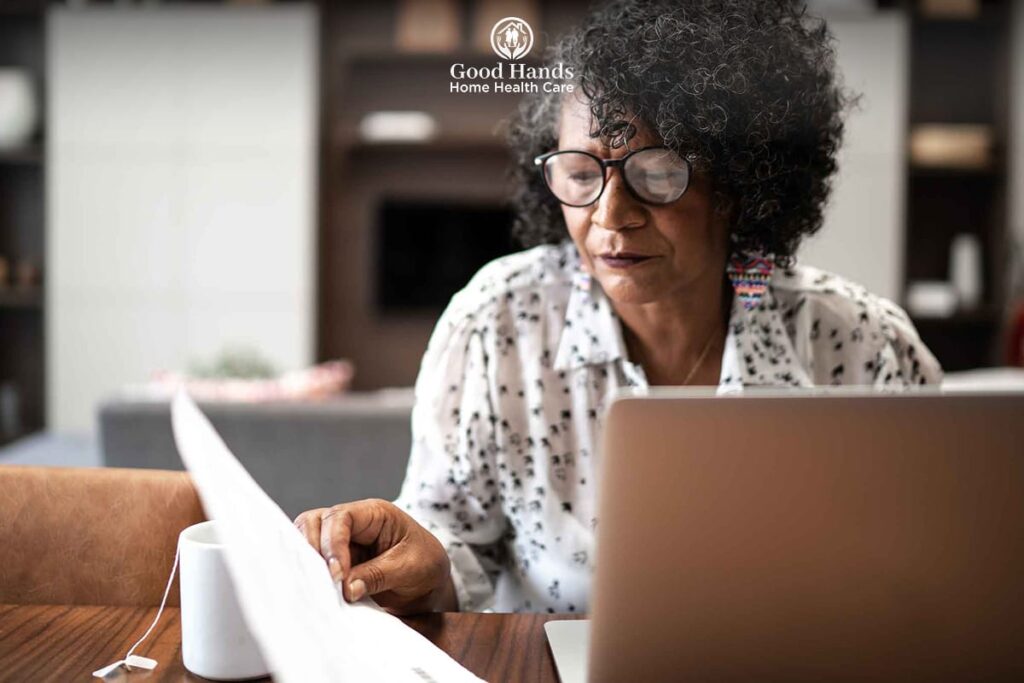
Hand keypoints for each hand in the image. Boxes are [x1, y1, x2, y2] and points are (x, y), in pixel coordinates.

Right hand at [294, 499, 457, 614]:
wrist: (429, 582)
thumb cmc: (424, 565)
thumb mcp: (409, 569)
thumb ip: (377, 575)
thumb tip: (346, 588)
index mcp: (375, 514)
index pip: (342, 517)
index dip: (333, 543)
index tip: (337, 575)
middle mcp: (353, 522)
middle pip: (315, 523)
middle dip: (313, 551)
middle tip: (323, 583)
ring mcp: (340, 540)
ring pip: (306, 540)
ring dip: (307, 563)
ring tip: (316, 588)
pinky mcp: (334, 560)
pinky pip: (311, 562)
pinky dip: (309, 574)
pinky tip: (314, 591)